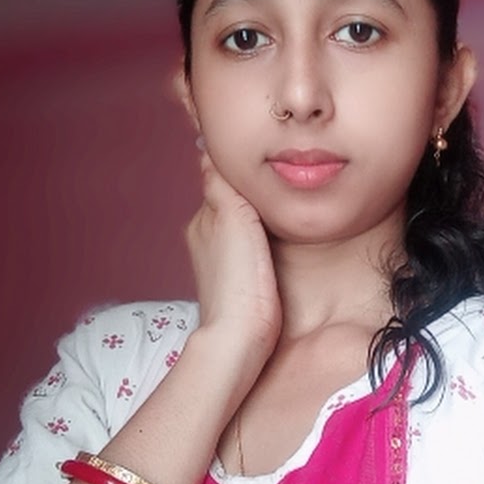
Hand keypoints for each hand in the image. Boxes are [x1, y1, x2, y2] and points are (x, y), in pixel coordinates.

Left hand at [185, 151, 281, 361]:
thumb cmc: (240, 276)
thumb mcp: (231, 217)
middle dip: (250, 193)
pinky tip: (275, 241)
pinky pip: (247, 245)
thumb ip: (221, 183)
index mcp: (203, 218)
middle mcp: (205, 236)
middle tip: (278, 183)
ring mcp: (219, 260)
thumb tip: (207, 149)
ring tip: (279, 208)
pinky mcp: (236, 279)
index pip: (221, 180)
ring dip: (255, 216)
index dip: (242, 171)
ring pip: (239, 224)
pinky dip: (259, 237)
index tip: (263, 159)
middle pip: (231, 202)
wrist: (243, 334)